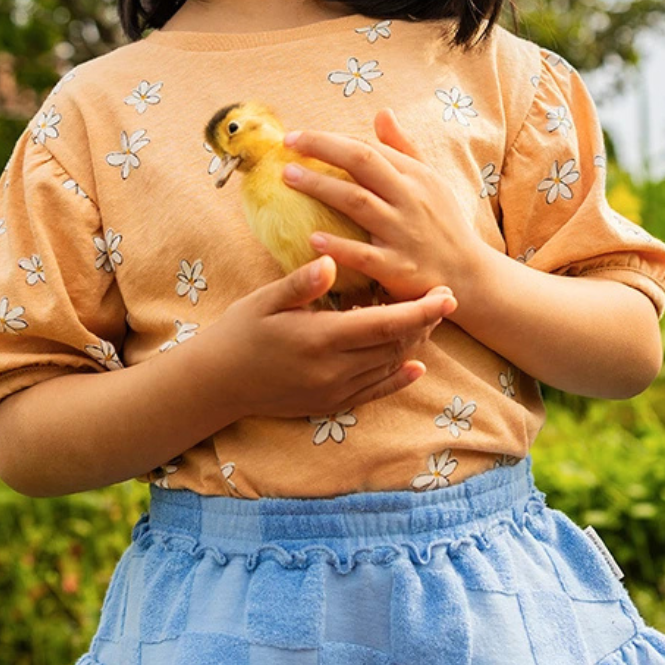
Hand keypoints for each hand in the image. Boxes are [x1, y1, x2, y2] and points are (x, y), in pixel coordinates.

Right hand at [211, 255, 456, 419]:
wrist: (217, 383)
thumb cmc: (239, 333)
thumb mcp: (265, 301)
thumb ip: (301, 283)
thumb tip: (329, 259)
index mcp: (321, 338)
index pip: (386, 324)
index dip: (421, 310)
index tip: (447, 293)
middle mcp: (334, 370)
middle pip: (396, 345)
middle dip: (424, 322)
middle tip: (441, 298)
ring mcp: (335, 391)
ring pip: (389, 366)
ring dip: (412, 343)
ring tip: (426, 319)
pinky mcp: (331, 404)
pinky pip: (375, 392)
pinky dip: (398, 378)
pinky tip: (414, 366)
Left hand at [281, 109, 481, 304]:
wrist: (470, 275)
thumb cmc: (443, 225)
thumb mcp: (432, 182)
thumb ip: (404, 149)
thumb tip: (382, 112)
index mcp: (416, 176)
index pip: (369, 147)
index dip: (330, 139)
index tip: (297, 137)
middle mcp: (410, 198)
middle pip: (362, 162)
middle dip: (322, 149)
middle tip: (287, 147)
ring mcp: (405, 232)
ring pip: (358, 202)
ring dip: (321, 187)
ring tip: (289, 178)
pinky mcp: (399, 267)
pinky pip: (364, 255)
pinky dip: (339, 246)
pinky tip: (312, 239)